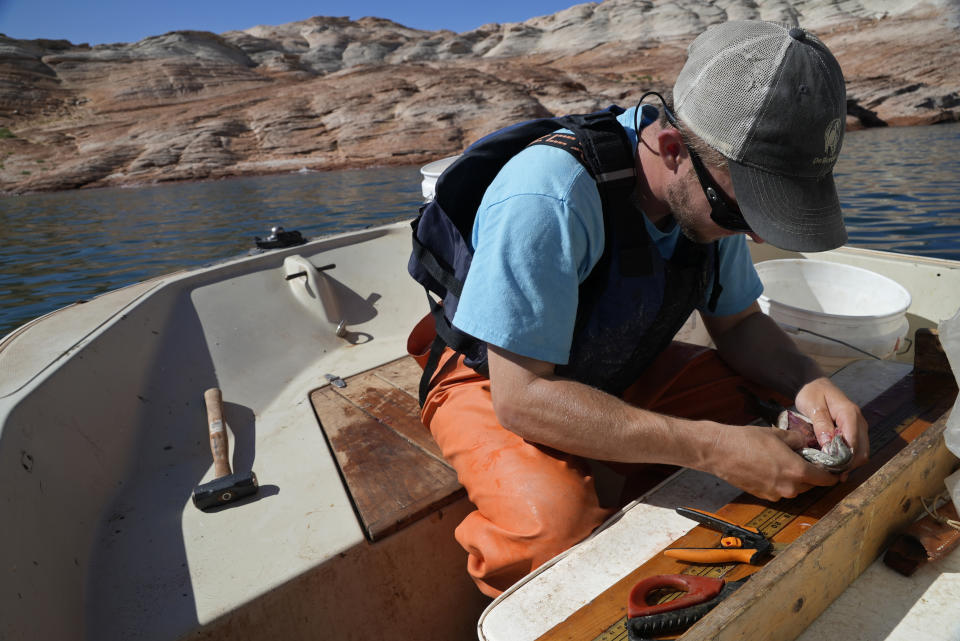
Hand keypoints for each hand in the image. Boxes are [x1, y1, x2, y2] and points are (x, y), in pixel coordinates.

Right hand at [706, 424, 840, 500]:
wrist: (719, 451)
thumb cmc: (747, 440)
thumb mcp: (777, 434)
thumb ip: (797, 440)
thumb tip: (806, 442)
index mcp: (797, 472)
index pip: (825, 479)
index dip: (832, 474)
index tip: (833, 469)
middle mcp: (789, 488)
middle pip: (811, 485)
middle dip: (811, 474)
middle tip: (806, 459)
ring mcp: (775, 494)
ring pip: (795, 489)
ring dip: (795, 478)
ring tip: (785, 462)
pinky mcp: (763, 496)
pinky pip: (779, 490)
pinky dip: (780, 482)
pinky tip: (770, 467)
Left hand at [795, 377, 868, 475]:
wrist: (815, 384)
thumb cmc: (812, 394)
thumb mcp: (813, 406)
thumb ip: (821, 425)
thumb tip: (828, 446)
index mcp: (850, 414)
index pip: (854, 442)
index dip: (844, 458)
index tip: (830, 468)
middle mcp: (859, 422)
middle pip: (862, 451)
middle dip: (848, 465)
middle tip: (830, 474)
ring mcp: (859, 427)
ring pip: (862, 452)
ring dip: (850, 464)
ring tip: (832, 472)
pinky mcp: (855, 431)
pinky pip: (857, 449)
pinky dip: (849, 459)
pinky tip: (836, 466)